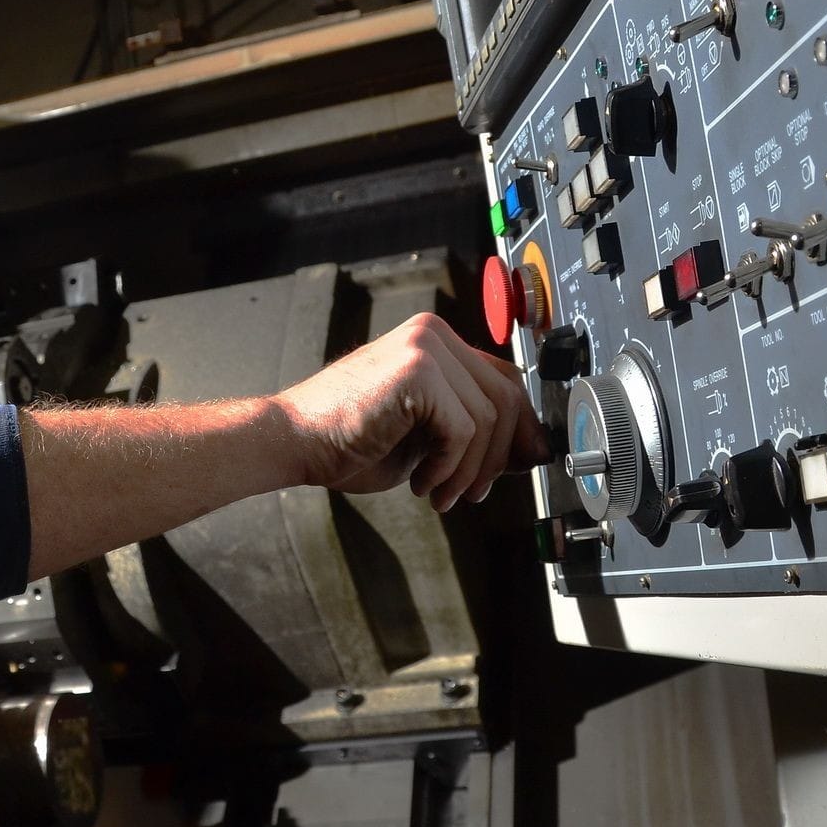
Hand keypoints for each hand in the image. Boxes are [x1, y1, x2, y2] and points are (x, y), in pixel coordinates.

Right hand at [271, 313, 550, 509]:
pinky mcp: (417, 371)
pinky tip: (422, 482)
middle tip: (472, 493)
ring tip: (440, 493)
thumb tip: (531, 450)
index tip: (517, 466)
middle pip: (506, 396)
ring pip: (488, 418)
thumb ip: (471, 432)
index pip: (504, 379)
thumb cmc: (348, 440)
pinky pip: (463, 429)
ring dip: (469, 470)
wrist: (296, 442)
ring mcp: (425, 346)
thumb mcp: (425, 435)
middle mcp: (433, 333)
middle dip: (497, 455)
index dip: (519, 428)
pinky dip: (449, 467)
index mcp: (434, 341)